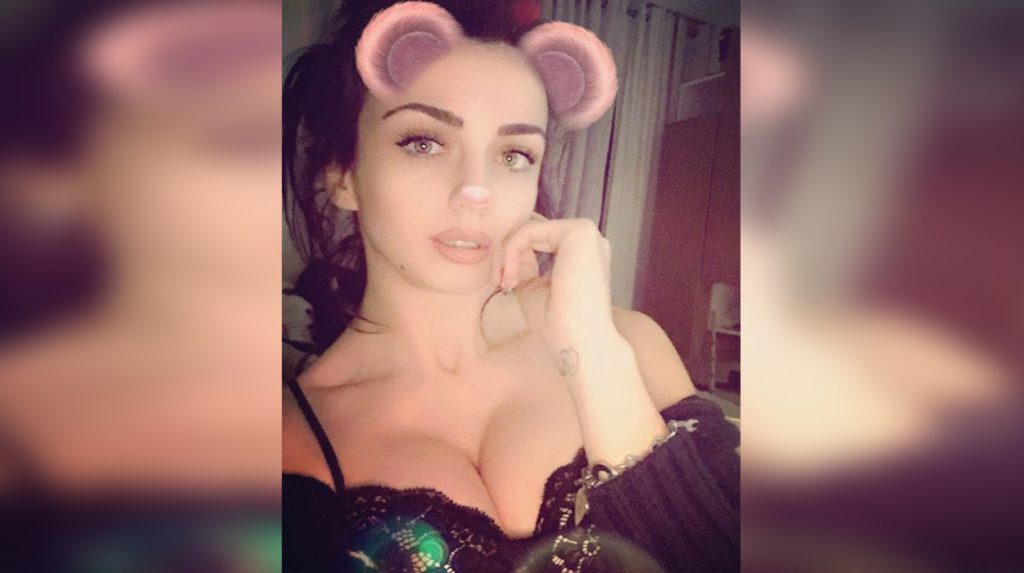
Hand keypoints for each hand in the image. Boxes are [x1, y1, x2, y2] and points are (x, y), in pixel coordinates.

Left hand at [491, 214, 616, 356]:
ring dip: (507, 252)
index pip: (539, 236)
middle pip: (532, 228)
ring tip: (505, 281)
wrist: (577, 340)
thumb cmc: (557, 322)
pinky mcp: (578, 231)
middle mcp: (587, 238)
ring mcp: (585, 232)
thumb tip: (510, 250)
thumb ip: (526, 264)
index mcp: (581, 252)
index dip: (514, 254)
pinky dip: (512, 251)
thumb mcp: (533, 286)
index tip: (502, 284)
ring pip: (528, 227)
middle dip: (507, 251)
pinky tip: (512, 277)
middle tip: (499, 280)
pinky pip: (529, 230)